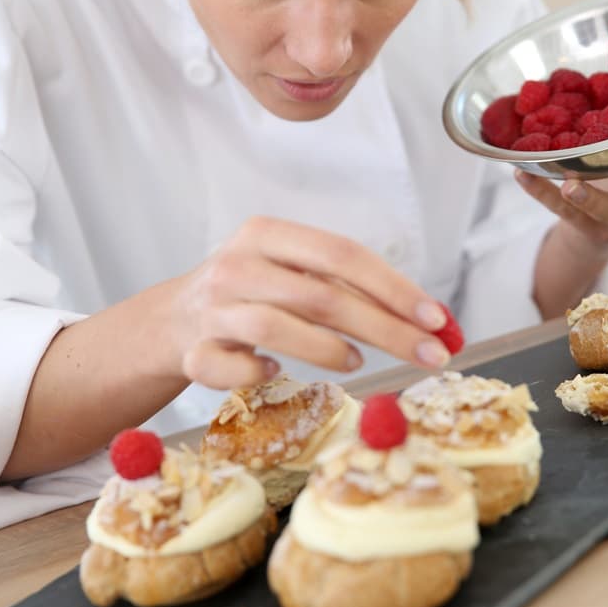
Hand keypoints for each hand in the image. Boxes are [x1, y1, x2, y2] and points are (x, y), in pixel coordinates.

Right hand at [165, 216, 451, 388]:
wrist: (171, 320)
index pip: (341, 255)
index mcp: (267, 234)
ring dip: (326, 349)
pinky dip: (257, 373)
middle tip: (429, 355)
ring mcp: (211, 309)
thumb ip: (347, 289)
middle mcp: (238, 264)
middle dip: (384, 329)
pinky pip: (229, 368)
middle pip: (320, 295)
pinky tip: (276, 370)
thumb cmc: (252, 294)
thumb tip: (429, 320)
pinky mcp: (192, 352)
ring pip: (273, 328)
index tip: (436, 318)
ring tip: (357, 362)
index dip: (393, 287)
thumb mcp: (291, 272)